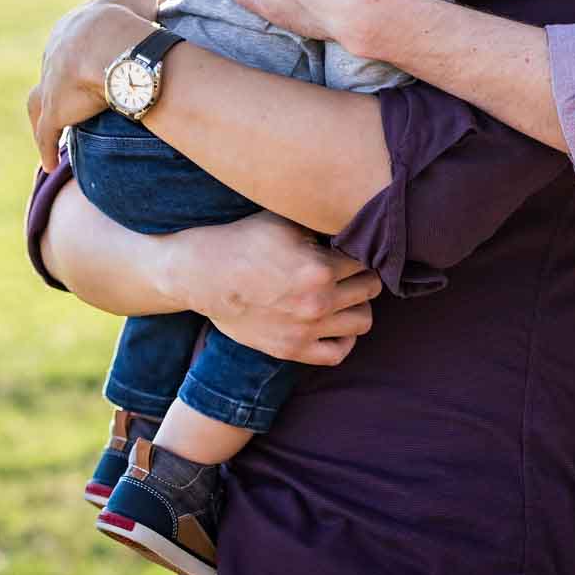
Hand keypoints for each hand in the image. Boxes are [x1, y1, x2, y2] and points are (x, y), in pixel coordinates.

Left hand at [27, 0, 157, 169]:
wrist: (115, 46)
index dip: (87, 55)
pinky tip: (49, 161)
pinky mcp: (54, 112)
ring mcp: (51, 85)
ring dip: (45, 115)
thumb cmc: (129, 20)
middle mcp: (53, 56)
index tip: (100, 66)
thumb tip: (158, 1)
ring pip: (38, 102)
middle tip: (83, 98)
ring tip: (56, 129)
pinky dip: (46, 148)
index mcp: (71, 29)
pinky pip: (47, 134)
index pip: (75, 43)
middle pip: (56, 72)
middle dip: (65, 84)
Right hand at [162, 212, 380, 364]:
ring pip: (363, 321)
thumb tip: (354, 220)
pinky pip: (338, 354)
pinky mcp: (292, 349)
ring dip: (358, 305)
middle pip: (371, 288)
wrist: (204, 275)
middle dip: (364, 274)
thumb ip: (323, 225)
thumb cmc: (245, 241)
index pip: (367, 258)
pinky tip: (335, 323)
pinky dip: (344, 339)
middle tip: (350, 269)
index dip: (362, 248)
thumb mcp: (286, 221)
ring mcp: (306, 329)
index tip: (353, 246)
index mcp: (320, 268)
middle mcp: (318, 302)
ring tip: (345, 295)